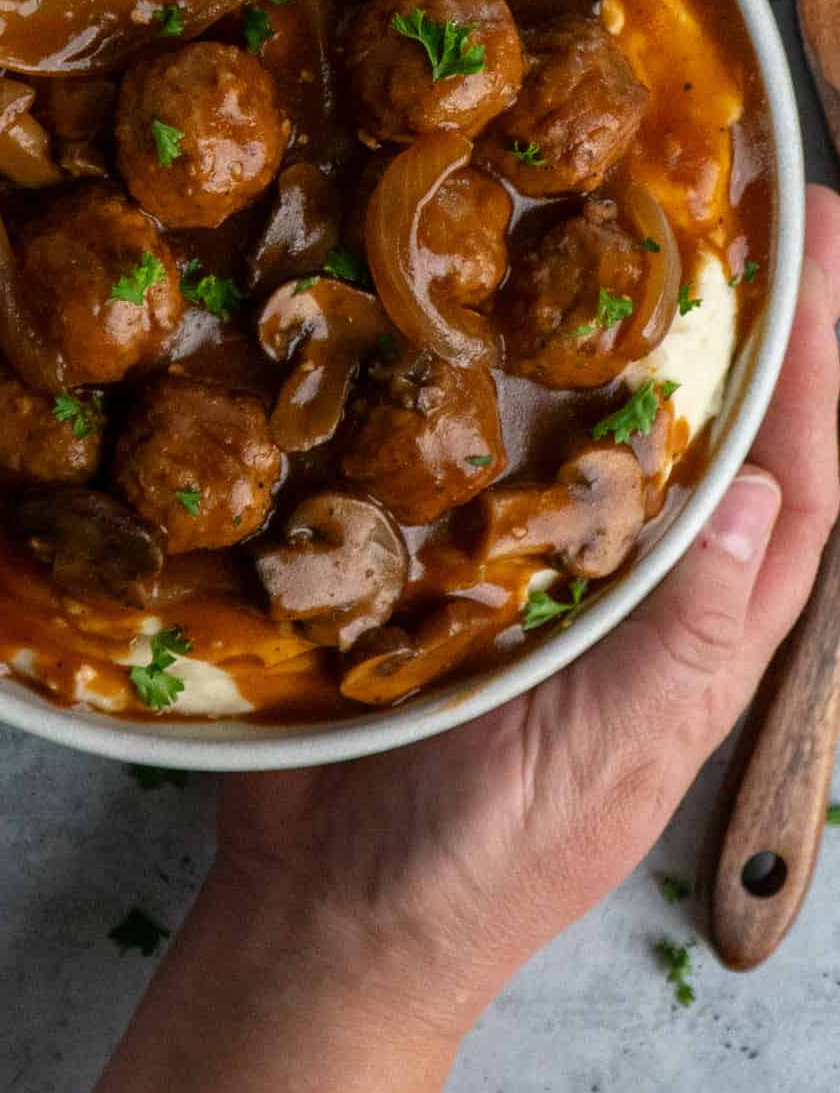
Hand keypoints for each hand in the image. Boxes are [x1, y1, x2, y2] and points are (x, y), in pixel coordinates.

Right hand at [99, 185, 839, 1091]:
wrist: (327, 915)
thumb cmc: (477, 863)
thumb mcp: (603, 757)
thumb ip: (680, 639)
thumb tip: (766, 500)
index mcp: (695, 637)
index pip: (791, 480)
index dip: (818, 362)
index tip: (817, 246)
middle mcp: (629, 589)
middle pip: (707, 432)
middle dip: (736, 319)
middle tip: (730, 201)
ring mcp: (536, 573)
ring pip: (595, 433)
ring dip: (613, 334)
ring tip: (609, 225)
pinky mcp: (440, 564)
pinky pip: (476, 458)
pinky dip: (482, 388)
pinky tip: (461, 320)